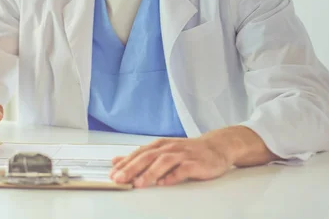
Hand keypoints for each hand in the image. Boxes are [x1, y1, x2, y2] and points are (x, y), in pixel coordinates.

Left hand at [109, 137, 232, 187]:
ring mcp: (182, 155)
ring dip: (150, 173)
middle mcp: (169, 148)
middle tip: (120, 179)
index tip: (112, 174)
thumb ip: (140, 156)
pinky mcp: (195, 163)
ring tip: (139, 183)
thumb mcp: (161, 150)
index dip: (125, 164)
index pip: (138, 154)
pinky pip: (183, 169)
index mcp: (159, 145)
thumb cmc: (187, 151)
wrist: (216, 146)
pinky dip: (173, 176)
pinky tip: (164, 183)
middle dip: (132, 168)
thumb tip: (116, 161)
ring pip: (163, 162)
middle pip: (147, 157)